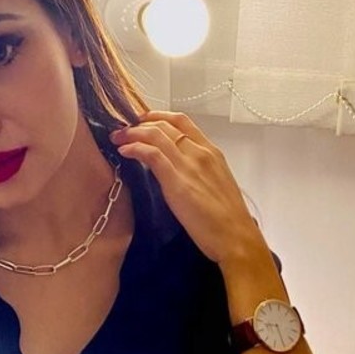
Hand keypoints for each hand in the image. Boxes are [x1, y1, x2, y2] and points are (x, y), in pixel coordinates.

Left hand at [110, 111, 264, 266]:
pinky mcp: (177, 182)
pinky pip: (152, 154)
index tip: (142, 121)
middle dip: (139, 124)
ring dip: (132, 134)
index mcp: (212, 152)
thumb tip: (179, 171)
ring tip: (118, 139)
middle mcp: (200, 153)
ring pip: (155, 135)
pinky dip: (135, 148)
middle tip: (123, 132)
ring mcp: (189, 165)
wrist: (236, 237)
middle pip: (164, 125)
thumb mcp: (215, 185)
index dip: (158, 116)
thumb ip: (198, 172)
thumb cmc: (228, 220)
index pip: (182, 121)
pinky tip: (125, 152)